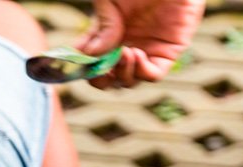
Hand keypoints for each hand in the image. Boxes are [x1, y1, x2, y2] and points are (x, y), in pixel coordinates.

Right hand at [78, 0, 204, 87]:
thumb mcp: (111, 0)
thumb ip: (102, 26)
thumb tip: (92, 54)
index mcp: (107, 34)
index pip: (89, 60)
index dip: (80, 67)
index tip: (73, 64)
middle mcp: (124, 46)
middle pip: (107, 79)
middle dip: (100, 79)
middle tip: (100, 67)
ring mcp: (146, 51)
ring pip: (128, 81)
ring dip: (121, 74)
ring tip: (123, 52)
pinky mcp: (168, 52)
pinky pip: (153, 75)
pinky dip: (141, 72)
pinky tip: (136, 53)